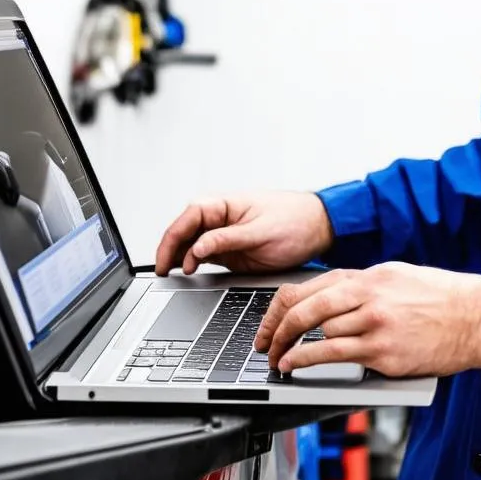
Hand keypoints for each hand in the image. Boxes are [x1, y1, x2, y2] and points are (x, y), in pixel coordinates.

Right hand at [154, 191, 334, 275]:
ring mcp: (224, 235)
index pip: (189, 216)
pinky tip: (185, 272)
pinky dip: (191, 263)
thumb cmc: (295, 221)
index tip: (165, 258)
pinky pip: (203, 255)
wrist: (319, 229)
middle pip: (184, 230)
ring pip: (190, 244)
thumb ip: (228, 239)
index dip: (173, 237)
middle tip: (161, 272)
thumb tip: (197, 248)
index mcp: (226, 204)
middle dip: (169, 249)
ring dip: (178, 257)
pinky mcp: (230, 250)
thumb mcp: (261, 232)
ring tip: (168, 275)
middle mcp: (221, 218)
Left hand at [254, 262, 480, 377]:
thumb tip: (332, 298)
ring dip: (292, 347)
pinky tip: (295, 366)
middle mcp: (369, 294)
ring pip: (318, 331)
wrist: (478, 318)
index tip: (271, 321)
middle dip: (278, 328)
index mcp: (370, 275)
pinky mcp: (384, 352)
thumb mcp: (398, 277)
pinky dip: (307, 360)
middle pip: (306, 307)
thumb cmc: (443, 298)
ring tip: (280, 359)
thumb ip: (364, 286)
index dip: (282, 306)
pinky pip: (335, 355)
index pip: (311, 286)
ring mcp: (375, 323)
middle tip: (266, 344)